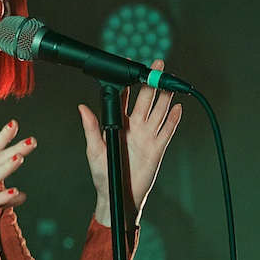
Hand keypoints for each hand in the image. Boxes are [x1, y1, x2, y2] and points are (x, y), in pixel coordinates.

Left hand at [78, 60, 181, 226]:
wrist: (119, 195)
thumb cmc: (103, 174)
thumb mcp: (94, 150)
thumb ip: (91, 128)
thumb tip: (82, 108)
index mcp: (117, 123)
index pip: (123, 96)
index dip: (127, 81)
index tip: (129, 64)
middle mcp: (134, 126)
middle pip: (145, 99)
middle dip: (151, 81)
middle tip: (158, 64)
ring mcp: (147, 135)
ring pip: (159, 111)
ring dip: (165, 96)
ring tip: (170, 80)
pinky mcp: (158, 147)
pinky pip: (168, 130)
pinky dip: (173, 119)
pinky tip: (177, 107)